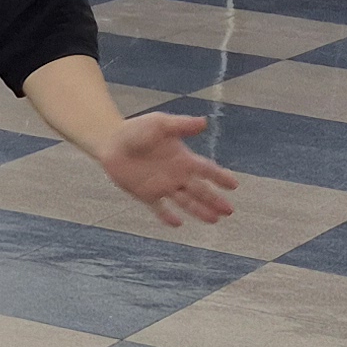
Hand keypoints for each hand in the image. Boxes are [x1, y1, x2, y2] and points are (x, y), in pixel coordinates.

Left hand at [102, 113, 238, 226]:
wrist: (112, 141)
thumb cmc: (137, 129)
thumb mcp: (160, 123)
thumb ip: (181, 125)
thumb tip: (204, 123)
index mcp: (183, 158)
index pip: (206, 169)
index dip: (220, 177)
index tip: (234, 185)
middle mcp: (177, 175)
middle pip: (200, 190)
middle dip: (215, 200)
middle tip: (229, 211)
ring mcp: (163, 186)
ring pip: (185, 201)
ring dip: (199, 210)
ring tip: (214, 220)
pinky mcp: (147, 194)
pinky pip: (160, 208)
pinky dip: (168, 216)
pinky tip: (178, 224)